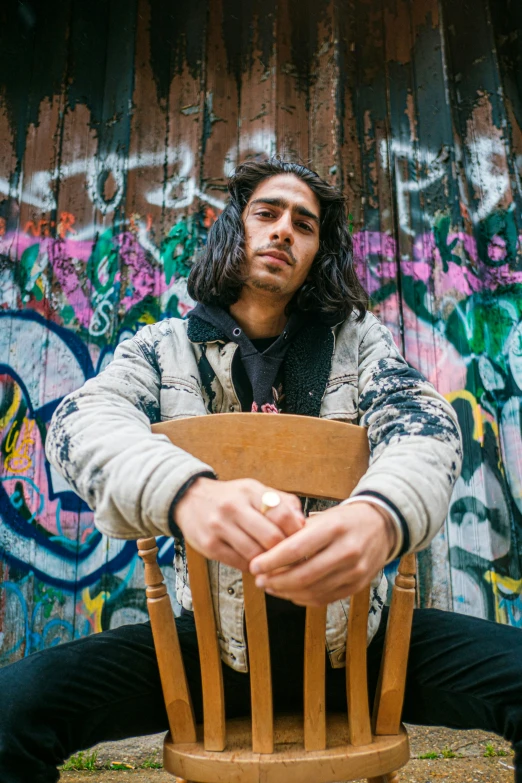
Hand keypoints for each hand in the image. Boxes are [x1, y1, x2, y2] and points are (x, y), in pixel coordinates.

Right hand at [174, 477, 304, 570]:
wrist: (189, 498)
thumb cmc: (230, 497)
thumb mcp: (254, 490)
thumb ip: (282, 502)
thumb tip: (303, 523)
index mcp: (250, 491)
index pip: (282, 513)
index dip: (296, 532)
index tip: (302, 541)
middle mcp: (234, 507)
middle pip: (271, 537)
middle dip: (285, 551)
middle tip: (292, 558)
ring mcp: (219, 526)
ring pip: (255, 554)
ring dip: (269, 563)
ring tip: (276, 564)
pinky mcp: (209, 545)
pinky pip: (239, 563)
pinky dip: (252, 567)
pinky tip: (256, 564)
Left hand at [249, 501, 395, 605]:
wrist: (381, 526)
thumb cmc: (344, 520)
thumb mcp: (322, 516)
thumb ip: (297, 532)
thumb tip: (266, 550)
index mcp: (334, 528)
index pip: (296, 549)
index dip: (271, 561)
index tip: (254, 565)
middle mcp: (347, 551)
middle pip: (303, 575)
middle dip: (276, 581)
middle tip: (259, 580)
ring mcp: (354, 571)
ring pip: (312, 590)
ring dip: (286, 592)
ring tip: (271, 586)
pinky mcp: (357, 586)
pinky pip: (324, 599)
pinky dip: (303, 598)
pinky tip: (290, 592)